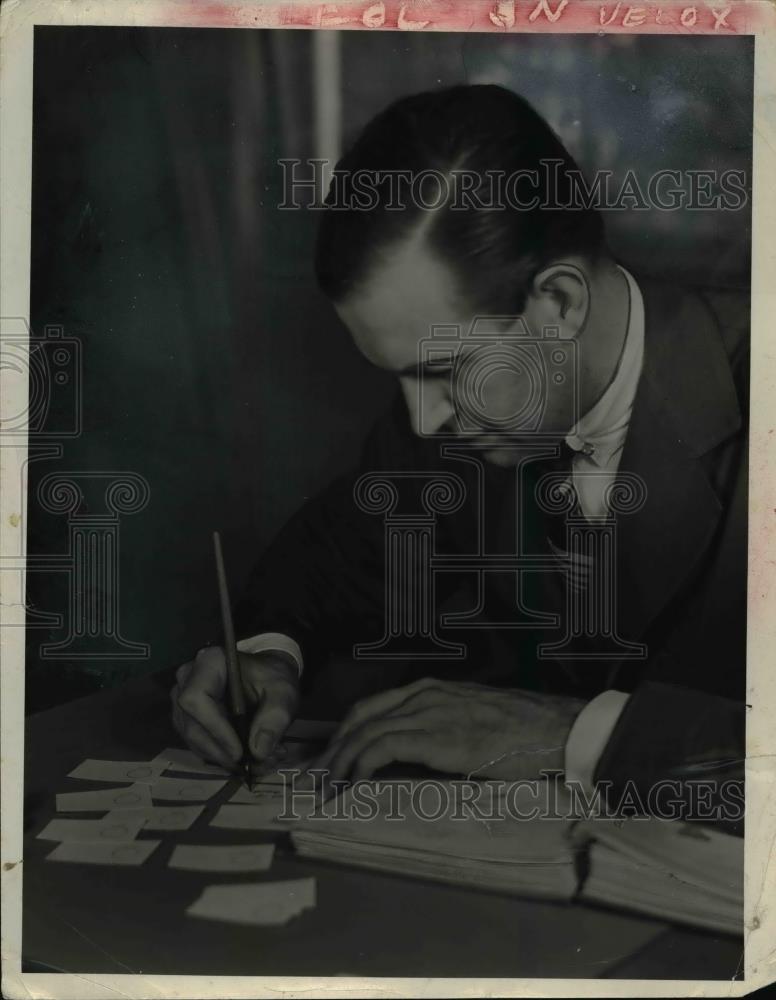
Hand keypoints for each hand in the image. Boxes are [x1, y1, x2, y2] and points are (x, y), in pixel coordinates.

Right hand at [171, 647, 298, 769]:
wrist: (266, 675)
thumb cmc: (272, 678)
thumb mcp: (283, 693)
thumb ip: (275, 718)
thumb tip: (259, 751)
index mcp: (209, 662)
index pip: (196, 699)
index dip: (215, 728)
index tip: (239, 752)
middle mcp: (188, 678)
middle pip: (191, 724)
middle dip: (220, 751)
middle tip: (251, 766)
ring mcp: (182, 698)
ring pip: (192, 738)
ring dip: (221, 757)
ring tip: (254, 764)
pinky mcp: (186, 717)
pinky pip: (195, 742)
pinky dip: (219, 756)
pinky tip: (242, 760)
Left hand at [314, 678, 584, 782]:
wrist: (553, 729)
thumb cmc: (522, 731)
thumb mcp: (473, 721)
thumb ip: (444, 729)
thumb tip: (423, 755)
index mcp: (431, 690)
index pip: (373, 707)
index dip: (347, 732)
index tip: (332, 755)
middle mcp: (423, 695)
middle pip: (361, 717)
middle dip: (334, 746)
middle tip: (317, 774)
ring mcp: (428, 713)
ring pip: (366, 732)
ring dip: (340, 760)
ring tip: (326, 786)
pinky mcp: (435, 736)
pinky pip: (383, 748)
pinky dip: (361, 765)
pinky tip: (353, 784)